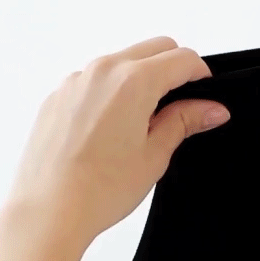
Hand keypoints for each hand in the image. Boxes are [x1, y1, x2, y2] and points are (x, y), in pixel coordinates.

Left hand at [8, 36, 229, 238]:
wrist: (48, 211)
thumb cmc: (98, 190)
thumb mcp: (155, 155)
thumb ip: (184, 122)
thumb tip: (211, 109)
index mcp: (132, 82)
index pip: (182, 59)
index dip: (201, 75)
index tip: (206, 95)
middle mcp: (102, 71)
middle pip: (154, 49)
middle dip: (174, 69)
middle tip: (180, 107)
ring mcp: (75, 81)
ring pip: (122, 61)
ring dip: (141, 79)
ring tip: (143, 124)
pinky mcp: (57, 96)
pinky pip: (94, 80)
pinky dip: (111, 92)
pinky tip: (112, 130)